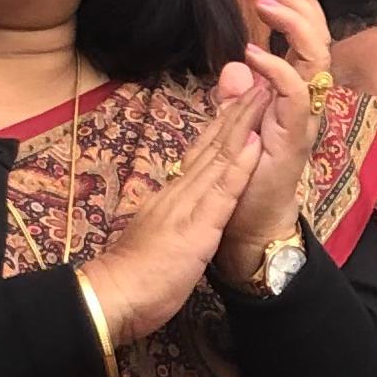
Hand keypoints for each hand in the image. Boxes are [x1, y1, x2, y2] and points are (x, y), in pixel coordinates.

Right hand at [83, 78, 267, 349]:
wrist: (115, 295)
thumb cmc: (133, 274)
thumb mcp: (153, 236)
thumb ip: (167, 216)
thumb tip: (174, 204)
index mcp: (169, 195)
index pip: (199, 154)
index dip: (221, 126)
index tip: (239, 101)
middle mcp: (177, 191)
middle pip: (210, 146)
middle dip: (235, 113)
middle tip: (256, 81)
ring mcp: (186, 206)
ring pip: (218, 158)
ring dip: (242, 125)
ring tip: (261, 95)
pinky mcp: (195, 227)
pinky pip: (221, 192)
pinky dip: (238, 165)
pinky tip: (253, 142)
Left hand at [211, 0, 327, 288]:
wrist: (248, 227)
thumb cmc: (244, 180)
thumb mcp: (235, 127)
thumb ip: (237, 95)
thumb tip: (236, 62)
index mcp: (292, 97)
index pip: (305, 41)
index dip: (299, 7)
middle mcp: (304, 104)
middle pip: (318, 41)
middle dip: (300, 5)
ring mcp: (302, 120)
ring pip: (314, 61)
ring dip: (293, 25)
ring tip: (268, 1)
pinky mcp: (293, 139)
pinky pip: (294, 96)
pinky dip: (277, 70)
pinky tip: (256, 51)